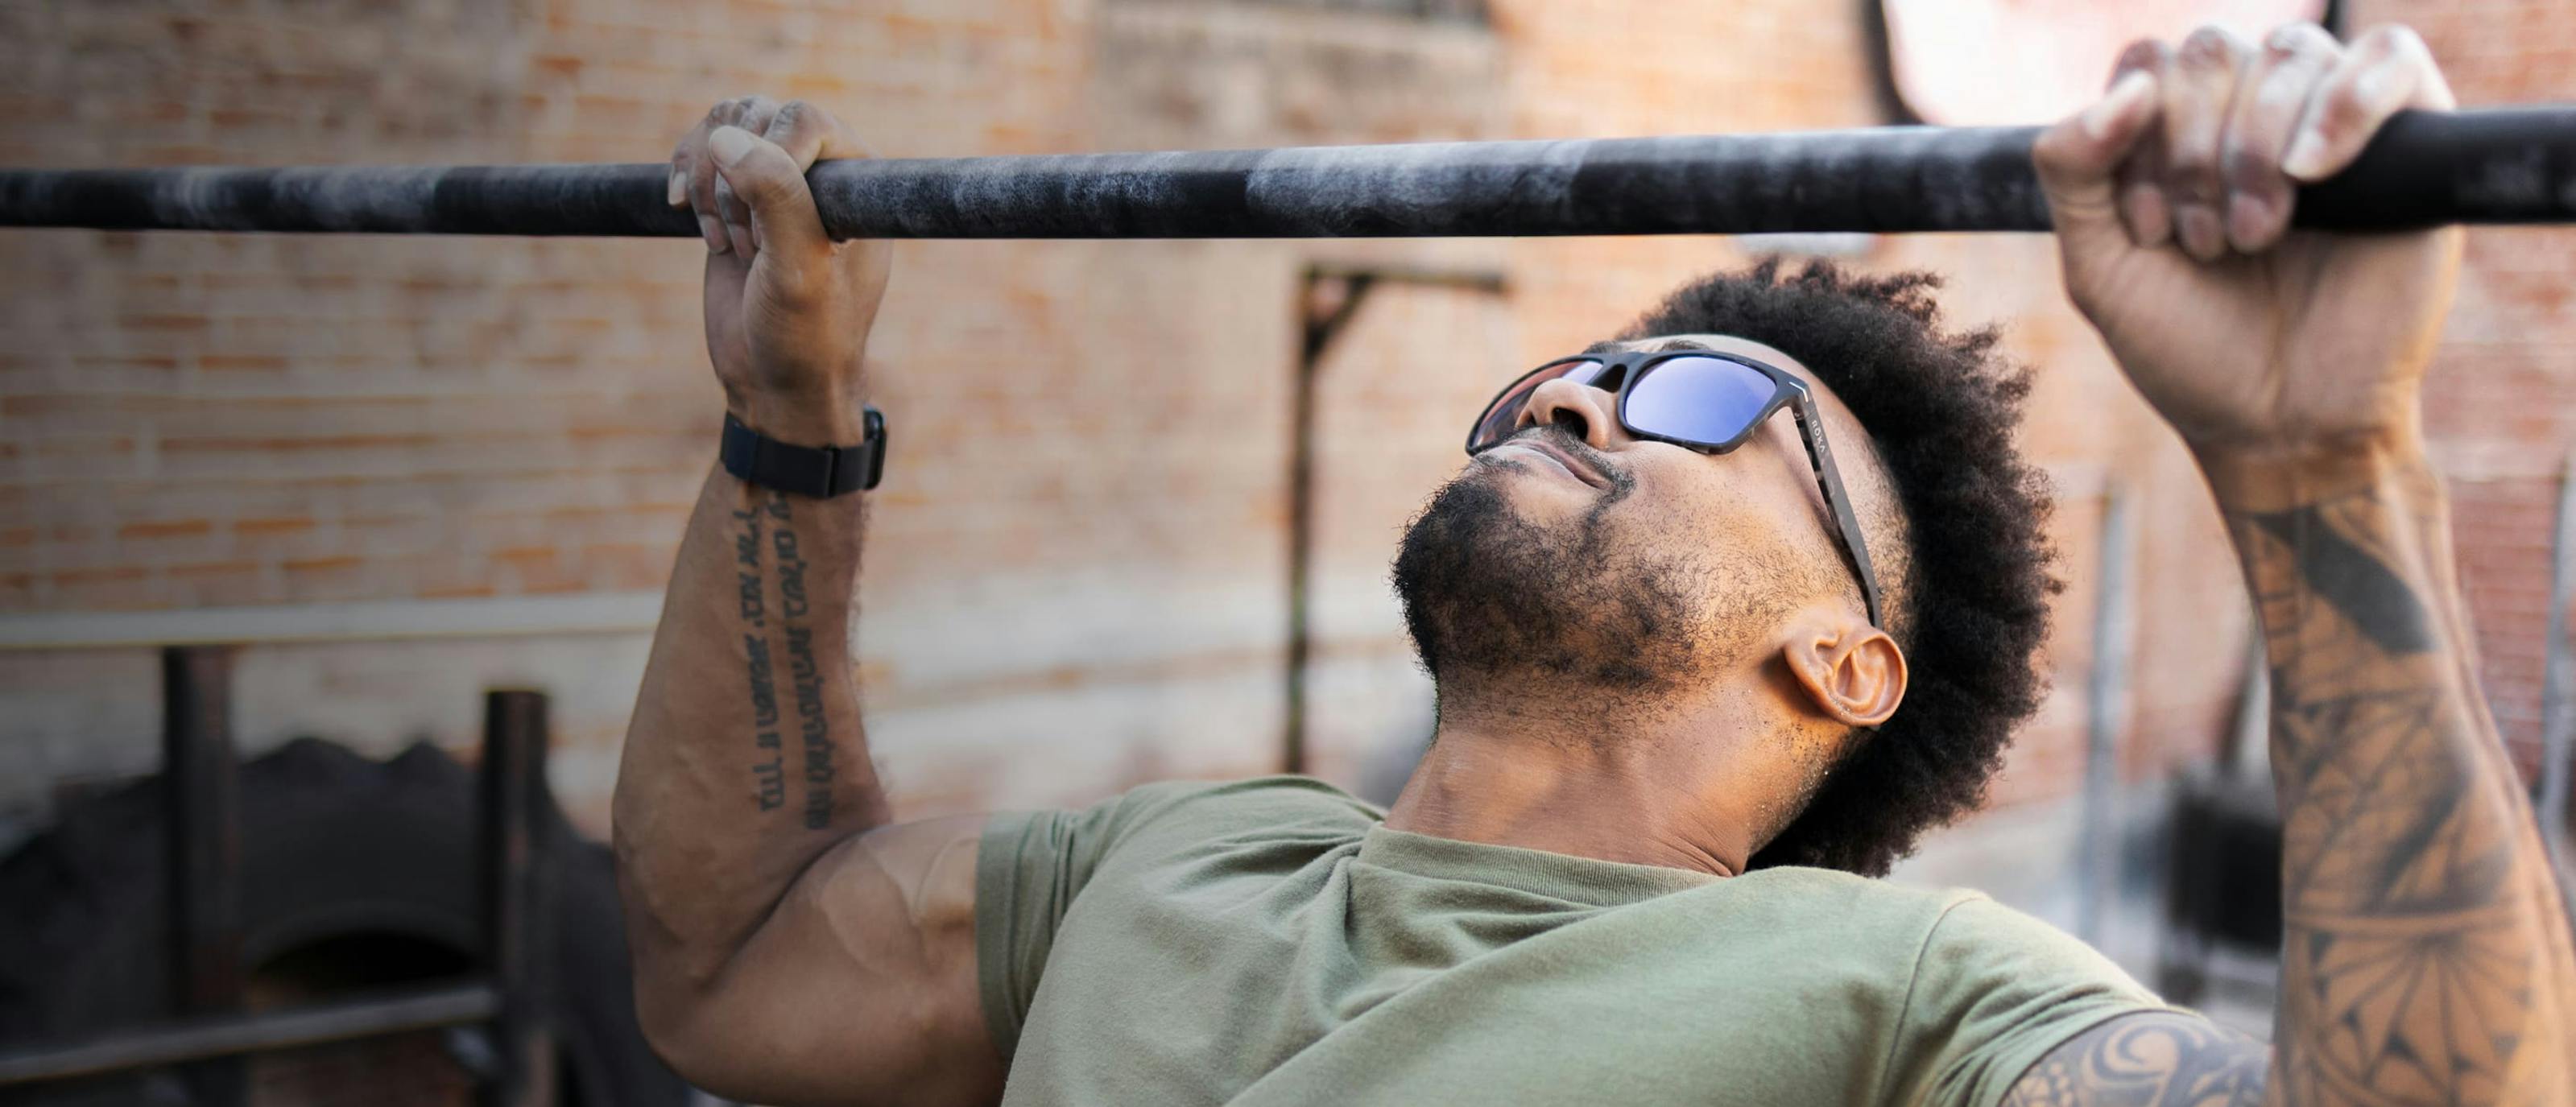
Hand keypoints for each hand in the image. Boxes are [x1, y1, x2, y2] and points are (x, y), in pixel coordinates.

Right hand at [670, 97, 892, 444]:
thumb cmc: (805, 335)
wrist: (773, 382)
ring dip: (708, 183)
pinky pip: (701, 148)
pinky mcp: (734, 198)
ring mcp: (774, 182)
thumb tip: (726, 136)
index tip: (765, 232)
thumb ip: (776, 197)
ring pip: (724, 126)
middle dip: (733, 180)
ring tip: (725, 242)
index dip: (769, 161)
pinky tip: (684, 213)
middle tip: (748, 247)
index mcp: (855, 182)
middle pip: (756, 116)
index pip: (803, 119)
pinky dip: (686, 175)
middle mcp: (818, 173)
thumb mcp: (798, 270)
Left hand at [2032, 24, 2462, 466]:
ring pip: (2290, 52)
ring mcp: (2334, 121)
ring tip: (2253, 238)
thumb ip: (2072, 169)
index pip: (2147, 64)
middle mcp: (2254, 111)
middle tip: (2206, 244)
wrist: (2281, 422)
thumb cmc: (2190, 348)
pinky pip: (2391, 57)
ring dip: (2254, 149)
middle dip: (2193, 152)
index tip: (2150, 230)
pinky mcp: (2413, 142)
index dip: (2137, 138)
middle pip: (2213, 50)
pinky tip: (2312, 170)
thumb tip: (2130, 86)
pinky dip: (2345, 103)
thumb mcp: (2099, 266)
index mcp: (2178, 131)